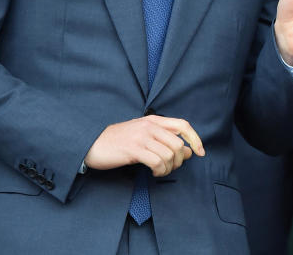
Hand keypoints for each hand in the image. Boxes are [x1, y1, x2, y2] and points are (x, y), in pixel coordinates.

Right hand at [84, 115, 205, 176]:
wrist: (92, 143)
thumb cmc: (118, 142)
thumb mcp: (143, 136)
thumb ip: (165, 140)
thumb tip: (188, 151)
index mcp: (153, 120)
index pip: (183, 125)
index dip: (195, 138)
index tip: (201, 152)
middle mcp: (149, 126)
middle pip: (178, 144)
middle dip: (179, 160)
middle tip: (170, 168)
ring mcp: (141, 137)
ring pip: (169, 154)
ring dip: (168, 168)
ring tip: (160, 171)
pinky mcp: (134, 149)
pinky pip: (157, 161)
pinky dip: (160, 170)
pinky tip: (153, 172)